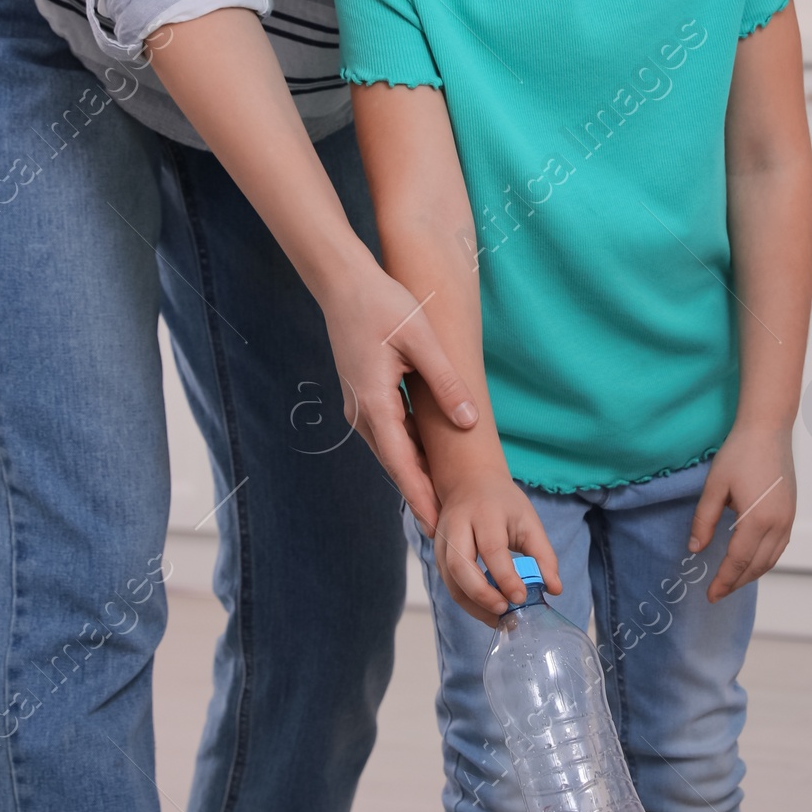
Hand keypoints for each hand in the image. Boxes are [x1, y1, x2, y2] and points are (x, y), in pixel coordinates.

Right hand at [320, 256, 479, 530]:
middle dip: (419, 495)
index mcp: (375, 402)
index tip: (436, 526)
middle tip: (446, 528)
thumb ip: (445, 383)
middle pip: (395, 464)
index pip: (401, 463)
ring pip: (390, 450)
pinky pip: (387, 433)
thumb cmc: (383, 305)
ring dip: (413, 475)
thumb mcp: (422, 341)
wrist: (343, 282)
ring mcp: (359, 404)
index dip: (420, 496)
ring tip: (440, 503)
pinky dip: (406, 453)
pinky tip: (425, 462)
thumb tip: (469, 422)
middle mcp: (362, 411)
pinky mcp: (363, 395)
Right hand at [431, 469, 562, 628]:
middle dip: (482, 595)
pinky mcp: (438, 554)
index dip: (505, 577)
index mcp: (484, 513)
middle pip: (460, 566)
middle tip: (505, 611)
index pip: (492, 549)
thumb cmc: (503, 503)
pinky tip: (487, 610)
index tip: (521, 598)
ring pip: (450, 580)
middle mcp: (457, 526)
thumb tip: (554, 589)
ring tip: (499, 617)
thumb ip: (543, 555)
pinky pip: (449, 584)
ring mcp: (443, 540)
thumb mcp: (529, 521)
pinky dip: (467, 602)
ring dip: (473, 605)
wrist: (469, 482)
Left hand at [689, 425, 796, 601]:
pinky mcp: (791, 512)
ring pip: (771, 559)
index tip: (709, 595)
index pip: (738, 561)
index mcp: (757, 519)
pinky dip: (764, 560)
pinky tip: (751, 561)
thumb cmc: (739, 453)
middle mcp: (778, 524)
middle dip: (736, 582)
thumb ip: (704, 520)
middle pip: (756, 566)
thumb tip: (695, 549)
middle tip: (717, 593)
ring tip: (732, 581)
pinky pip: (779, 547)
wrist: (769, 429)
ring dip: (751, 574)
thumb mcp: (714, 486)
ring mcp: (788, 519)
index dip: (723, 581)